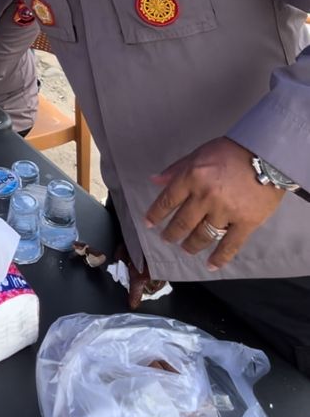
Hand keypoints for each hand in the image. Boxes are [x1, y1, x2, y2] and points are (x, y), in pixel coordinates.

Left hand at [146, 136, 284, 269]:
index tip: (149, 223)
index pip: (167, 200)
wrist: (268, 155)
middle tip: (167, 239)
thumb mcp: (200, 153)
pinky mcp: (245, 222)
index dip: (156, 214)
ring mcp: (225, 212)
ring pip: (202, 236)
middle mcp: (205, 196)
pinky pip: (229, 245)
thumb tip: (154, 181)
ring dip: (191, 245)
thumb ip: (177, 169)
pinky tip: (211, 265)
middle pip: (182, 222)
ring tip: (187, 249)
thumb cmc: (232, 151)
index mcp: (192, 177)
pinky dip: (219, 258)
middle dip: (171, 234)